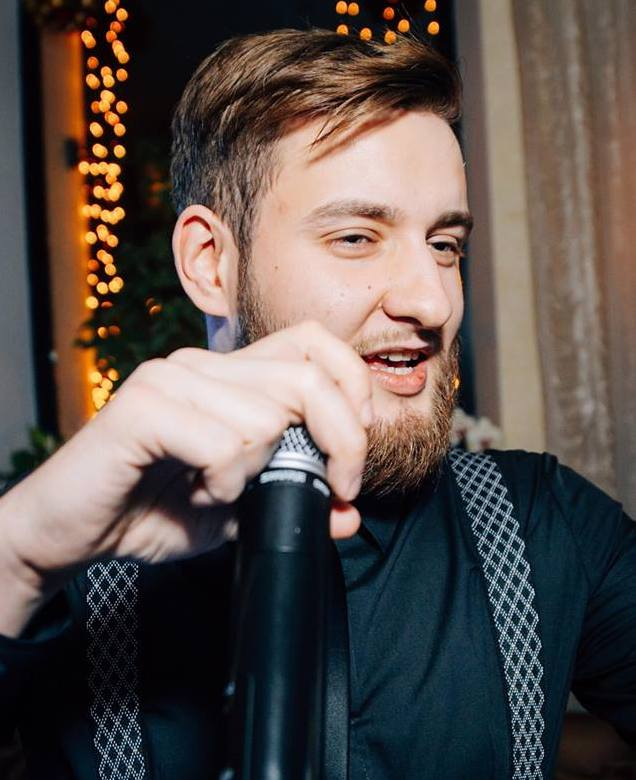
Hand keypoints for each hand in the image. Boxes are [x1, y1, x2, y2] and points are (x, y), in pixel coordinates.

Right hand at [0, 321, 372, 633]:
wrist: (71, 533)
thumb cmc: (149, 511)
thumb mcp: (238, 512)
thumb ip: (292, 501)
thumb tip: (349, 514)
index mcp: (229, 376)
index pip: (311, 342)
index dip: (351, 384)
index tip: (355, 445)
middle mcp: (202, 365)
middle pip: (305, 377)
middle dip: (342, 440)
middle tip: (335, 488)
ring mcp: (170, 380)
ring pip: (267, 416)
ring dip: (262, 472)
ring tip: (224, 492)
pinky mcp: (142, 408)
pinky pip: (222, 442)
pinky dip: (225, 482)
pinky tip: (201, 493)